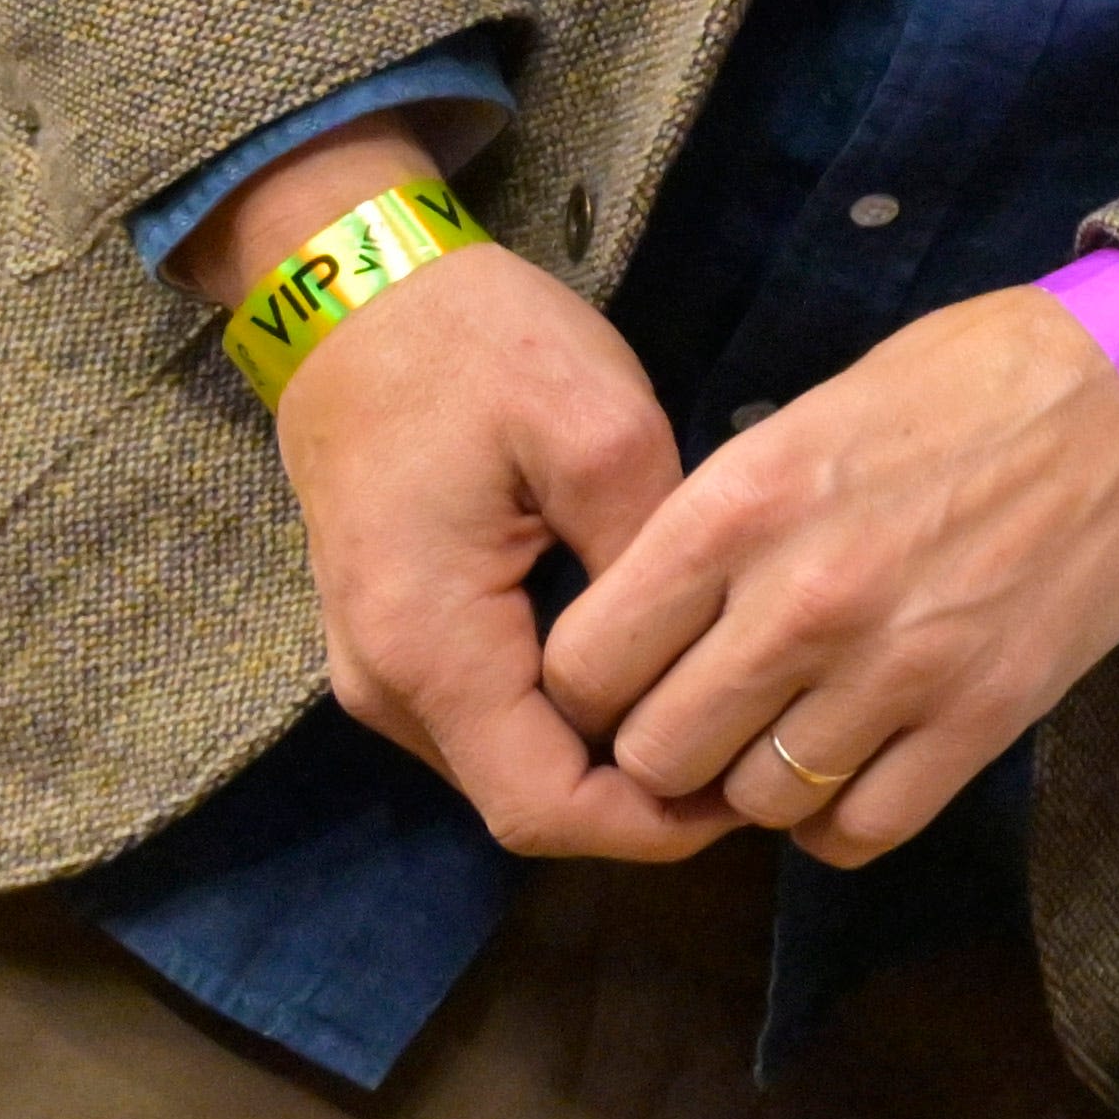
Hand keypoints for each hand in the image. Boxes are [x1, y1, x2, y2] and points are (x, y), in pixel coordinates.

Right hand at [198, 121, 727, 862]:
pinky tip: (659, 669)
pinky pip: (493, 714)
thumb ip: (650, 560)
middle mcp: (391, 685)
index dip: (651, 829)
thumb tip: (705, 660)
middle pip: (525, 801)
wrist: (355, 290)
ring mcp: (383, 665)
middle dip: (645, 799)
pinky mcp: (398, 634)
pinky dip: (574, 716)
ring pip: (511, 764)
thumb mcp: (599, 431)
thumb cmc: (477, 346)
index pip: (540, 812)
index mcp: (432, 647)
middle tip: (764, 744)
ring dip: (611, 758)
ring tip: (727, 707)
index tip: (754, 789)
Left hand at [538, 286, 1118, 860]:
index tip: (632, 678)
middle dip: (670, 747)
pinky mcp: (982, 717)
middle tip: (712, 716)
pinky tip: (856, 766)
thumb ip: (727, 522)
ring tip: (796, 732)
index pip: (588, 663)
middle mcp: (801, 599)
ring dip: (760, 782)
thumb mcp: (812, 415)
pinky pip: (858, 830)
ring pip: (753, 803)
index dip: (595, 687)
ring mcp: (895, 668)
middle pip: (657, 754)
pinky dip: (840, 817)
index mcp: (741, 504)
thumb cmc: (971, 380)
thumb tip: (663, 618)